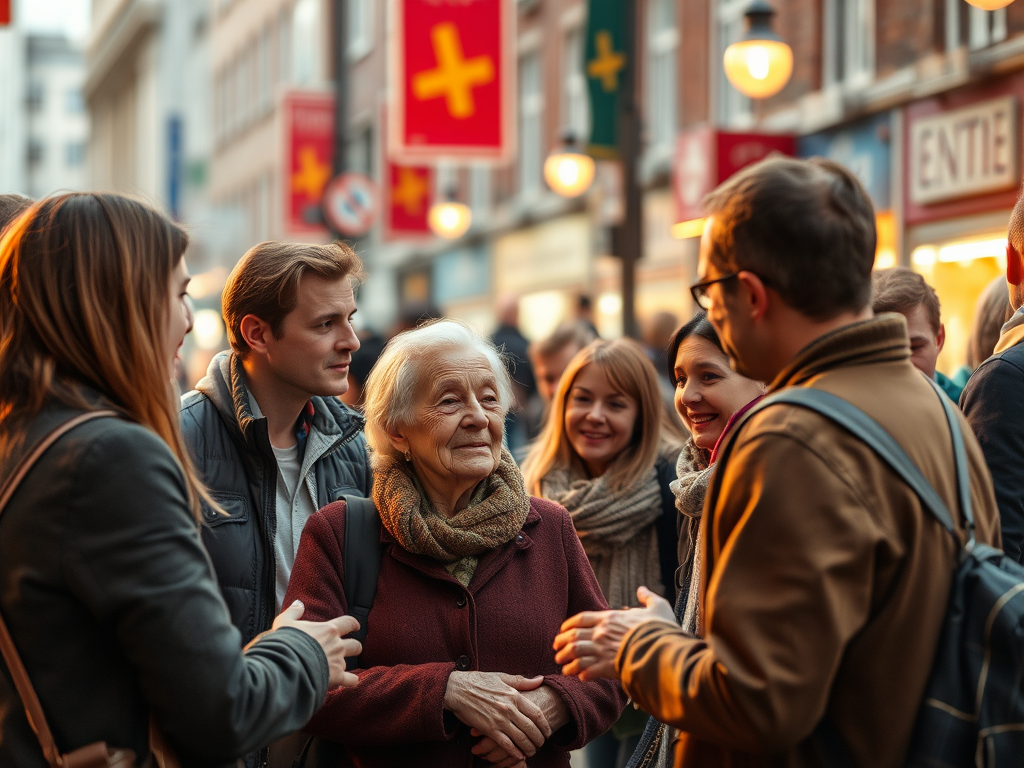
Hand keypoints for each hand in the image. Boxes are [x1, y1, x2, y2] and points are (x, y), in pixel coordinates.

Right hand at [272, 600, 361, 688]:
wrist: (286, 664)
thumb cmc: (285, 643)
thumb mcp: (285, 622)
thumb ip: (294, 612)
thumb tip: (299, 604)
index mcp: (329, 630)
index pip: (348, 622)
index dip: (353, 624)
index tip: (356, 627)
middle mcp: (337, 645)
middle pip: (355, 645)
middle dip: (354, 647)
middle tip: (349, 650)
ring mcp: (338, 661)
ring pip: (350, 663)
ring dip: (344, 666)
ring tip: (337, 669)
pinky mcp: (337, 677)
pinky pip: (351, 680)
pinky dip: (349, 681)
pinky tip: (347, 682)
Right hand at [444, 671, 549, 761]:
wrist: (457, 689)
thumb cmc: (479, 681)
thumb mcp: (502, 677)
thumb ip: (523, 681)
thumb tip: (541, 679)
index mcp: (514, 695)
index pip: (537, 713)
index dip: (545, 725)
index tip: (548, 731)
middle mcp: (509, 708)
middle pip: (531, 728)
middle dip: (540, 739)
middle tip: (542, 744)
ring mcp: (499, 720)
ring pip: (521, 738)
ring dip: (529, 747)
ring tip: (533, 751)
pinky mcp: (489, 729)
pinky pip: (506, 744)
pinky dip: (515, 752)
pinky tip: (519, 755)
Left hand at [553, 586, 674, 680]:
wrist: (664, 650)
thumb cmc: (661, 630)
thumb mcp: (658, 607)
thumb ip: (648, 598)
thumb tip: (642, 589)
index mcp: (610, 618)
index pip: (581, 618)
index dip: (569, 625)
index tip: (562, 630)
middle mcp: (602, 633)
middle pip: (573, 636)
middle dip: (562, 644)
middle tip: (556, 650)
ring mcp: (603, 650)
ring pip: (576, 654)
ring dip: (567, 660)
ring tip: (563, 667)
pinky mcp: (607, 668)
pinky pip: (586, 670)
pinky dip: (580, 674)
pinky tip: (579, 677)